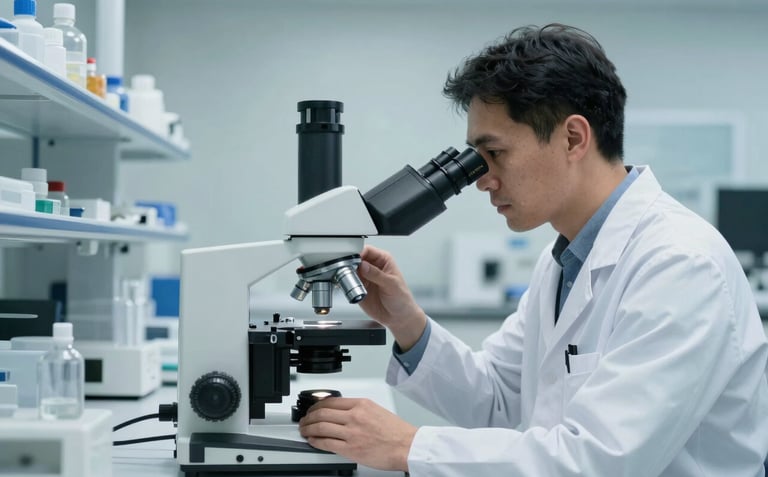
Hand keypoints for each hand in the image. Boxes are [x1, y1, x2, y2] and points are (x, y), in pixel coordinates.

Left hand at [299, 397, 416, 471]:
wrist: (408, 446)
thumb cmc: (397, 432)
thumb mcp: (377, 411)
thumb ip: (359, 410)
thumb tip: (343, 414)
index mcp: (362, 404)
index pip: (331, 401)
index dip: (317, 405)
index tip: (313, 409)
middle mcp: (355, 416)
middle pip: (322, 413)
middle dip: (309, 417)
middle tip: (304, 420)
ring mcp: (352, 432)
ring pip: (321, 427)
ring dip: (308, 428)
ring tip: (304, 430)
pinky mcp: (351, 448)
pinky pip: (326, 443)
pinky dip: (315, 442)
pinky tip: (312, 441)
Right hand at [357, 245, 426, 349]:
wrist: (399, 318)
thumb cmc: (402, 299)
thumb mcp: (391, 285)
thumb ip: (376, 274)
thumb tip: (363, 265)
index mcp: (383, 260)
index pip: (368, 250)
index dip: (359, 253)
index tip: (353, 260)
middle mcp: (373, 267)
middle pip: (356, 259)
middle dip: (350, 263)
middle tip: (348, 270)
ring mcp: (365, 278)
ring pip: (350, 270)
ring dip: (347, 274)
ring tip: (349, 280)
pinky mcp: (359, 288)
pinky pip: (348, 283)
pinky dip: (346, 284)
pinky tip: (347, 287)